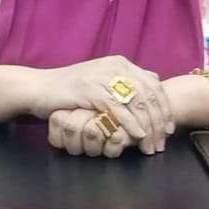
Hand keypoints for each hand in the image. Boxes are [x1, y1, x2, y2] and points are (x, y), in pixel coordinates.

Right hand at [41, 55, 173, 153]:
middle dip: (159, 121)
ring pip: (136, 102)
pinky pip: (118, 108)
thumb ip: (125, 82)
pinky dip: (130, 123)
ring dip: (148, 127)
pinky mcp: (91, 89)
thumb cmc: (70, 91)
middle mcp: (115, 66)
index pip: (153, 85)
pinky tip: (137, 135)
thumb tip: (154, 81)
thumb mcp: (101, 82)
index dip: (164, 108)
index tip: (169, 129)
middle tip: (162, 142)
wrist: (39, 88)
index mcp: (120, 64)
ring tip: (150, 145)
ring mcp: (103, 76)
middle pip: (148, 94)